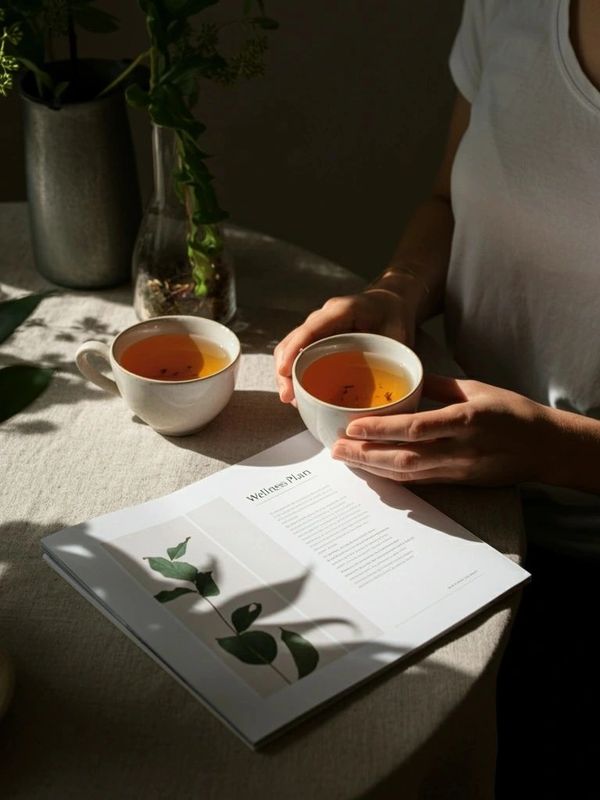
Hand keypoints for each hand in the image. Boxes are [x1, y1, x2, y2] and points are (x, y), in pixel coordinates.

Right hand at [274, 289, 416, 403]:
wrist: (390, 301)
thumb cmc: (394, 317)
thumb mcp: (399, 336)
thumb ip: (392, 361)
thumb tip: (396, 398)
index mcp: (343, 310)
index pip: (313, 327)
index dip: (296, 348)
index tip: (284, 371)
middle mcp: (324, 317)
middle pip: (294, 340)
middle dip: (285, 368)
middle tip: (287, 396)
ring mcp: (317, 327)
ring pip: (290, 347)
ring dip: (285, 373)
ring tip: (290, 398)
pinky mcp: (317, 338)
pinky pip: (298, 353)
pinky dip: (293, 372)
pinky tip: (297, 393)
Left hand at [331, 374, 553, 485]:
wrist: (545, 448)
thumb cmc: (513, 412)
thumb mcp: (477, 388)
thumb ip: (438, 386)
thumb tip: (407, 378)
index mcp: (467, 420)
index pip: (416, 428)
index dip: (381, 430)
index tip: (352, 427)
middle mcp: (460, 449)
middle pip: (404, 457)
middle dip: (366, 455)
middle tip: (336, 449)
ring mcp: (458, 470)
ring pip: (408, 474)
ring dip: (373, 468)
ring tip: (346, 459)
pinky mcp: (458, 483)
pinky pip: (419, 481)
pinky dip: (393, 476)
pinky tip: (372, 471)